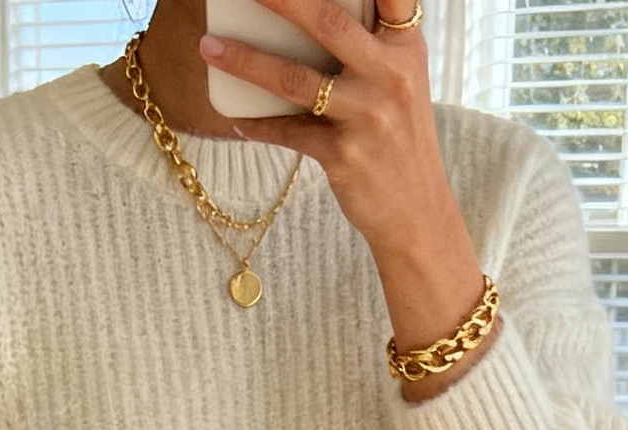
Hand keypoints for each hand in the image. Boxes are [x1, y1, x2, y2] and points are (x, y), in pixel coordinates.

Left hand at [199, 0, 497, 393]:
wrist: (417, 212)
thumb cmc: (399, 137)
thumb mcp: (400, 80)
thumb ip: (370, 44)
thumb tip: (302, 15)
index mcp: (405, 46)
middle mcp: (390, 75)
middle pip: (328, 21)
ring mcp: (367, 117)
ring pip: (296, 79)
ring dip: (246, 62)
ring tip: (209, 48)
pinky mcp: (345, 157)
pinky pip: (289, 133)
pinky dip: (259, 126)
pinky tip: (237, 121)